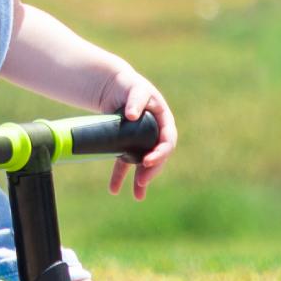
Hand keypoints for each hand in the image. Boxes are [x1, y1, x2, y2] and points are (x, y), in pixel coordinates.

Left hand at [99, 64, 175, 197]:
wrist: (112, 85)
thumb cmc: (128, 85)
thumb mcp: (135, 88)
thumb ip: (136, 99)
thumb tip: (133, 116)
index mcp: (163, 120)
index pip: (167, 141)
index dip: (160, 153)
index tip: (147, 162)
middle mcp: (155, 132)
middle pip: (157, 156)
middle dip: (151, 171)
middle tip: (142, 182)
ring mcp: (142, 140)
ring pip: (143, 163)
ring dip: (140, 180)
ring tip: (137, 195)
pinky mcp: (127, 145)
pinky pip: (126, 162)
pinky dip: (121, 176)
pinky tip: (115, 189)